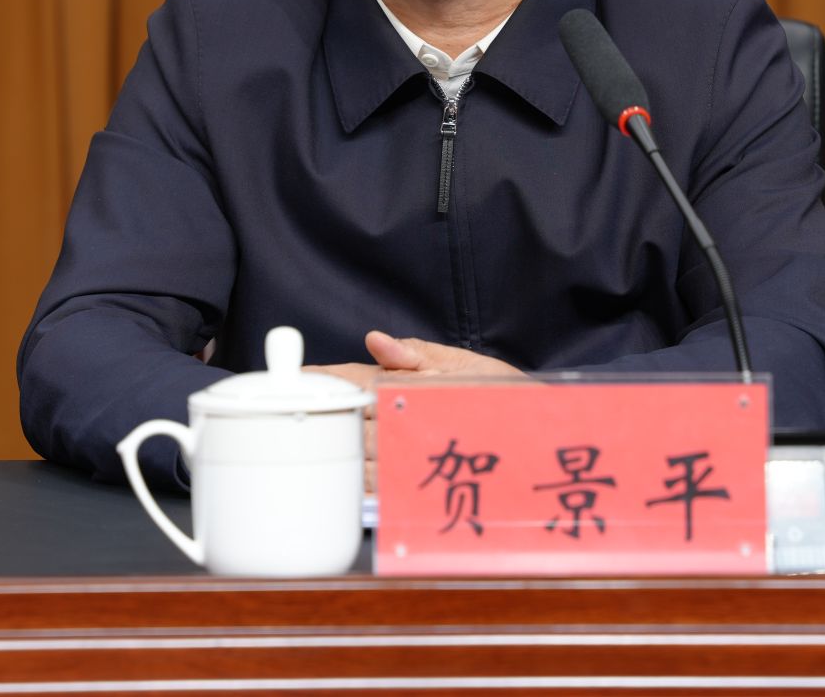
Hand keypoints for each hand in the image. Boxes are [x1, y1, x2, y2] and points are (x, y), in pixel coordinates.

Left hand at [305, 334, 522, 492]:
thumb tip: (374, 339)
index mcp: (413, 384)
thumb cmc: (496, 395)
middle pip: (348, 418)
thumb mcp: (460, 364)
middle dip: (322, 415)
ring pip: (356, 453)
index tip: (297, 375)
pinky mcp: (416, 480)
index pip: (356, 378)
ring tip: (310, 441)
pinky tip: (346, 471)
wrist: (532, 437)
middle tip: (293, 410)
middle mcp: (408, 418)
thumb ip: (414, 354)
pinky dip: (357, 478)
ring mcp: (410, 452)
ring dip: (334, 448)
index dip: (324, 377)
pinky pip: (375, 484)